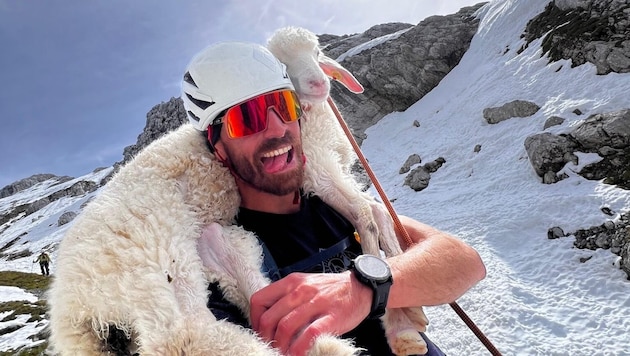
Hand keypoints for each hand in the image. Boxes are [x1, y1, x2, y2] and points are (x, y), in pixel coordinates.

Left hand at [250, 271, 371, 355]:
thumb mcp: (304, 285)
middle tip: (270, 348)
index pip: (259, 300)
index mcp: (291, 282)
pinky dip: (299, 349)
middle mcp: (300, 290)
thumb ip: (286, 298)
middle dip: (266, 339)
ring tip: (282, 354)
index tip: (261, 333)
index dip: (254, 321)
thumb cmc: (330, 290)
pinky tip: (298, 355)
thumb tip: (268, 321)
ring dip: (280, 347)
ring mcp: (316, 303)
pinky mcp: (332, 316)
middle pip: (269, 318)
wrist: (361, 287)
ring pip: (285, 327)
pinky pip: (309, 334)